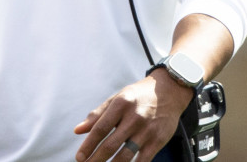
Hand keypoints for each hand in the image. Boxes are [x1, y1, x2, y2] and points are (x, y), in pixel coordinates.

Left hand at [73, 71, 191, 161]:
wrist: (169, 92)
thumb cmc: (137, 96)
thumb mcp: (116, 99)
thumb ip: (97, 115)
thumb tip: (77, 130)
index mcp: (121, 104)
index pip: (100, 129)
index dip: (88, 145)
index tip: (79, 157)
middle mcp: (134, 117)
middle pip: (111, 145)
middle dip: (96, 159)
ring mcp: (147, 130)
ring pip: (125, 155)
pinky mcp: (158, 140)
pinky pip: (143, 160)